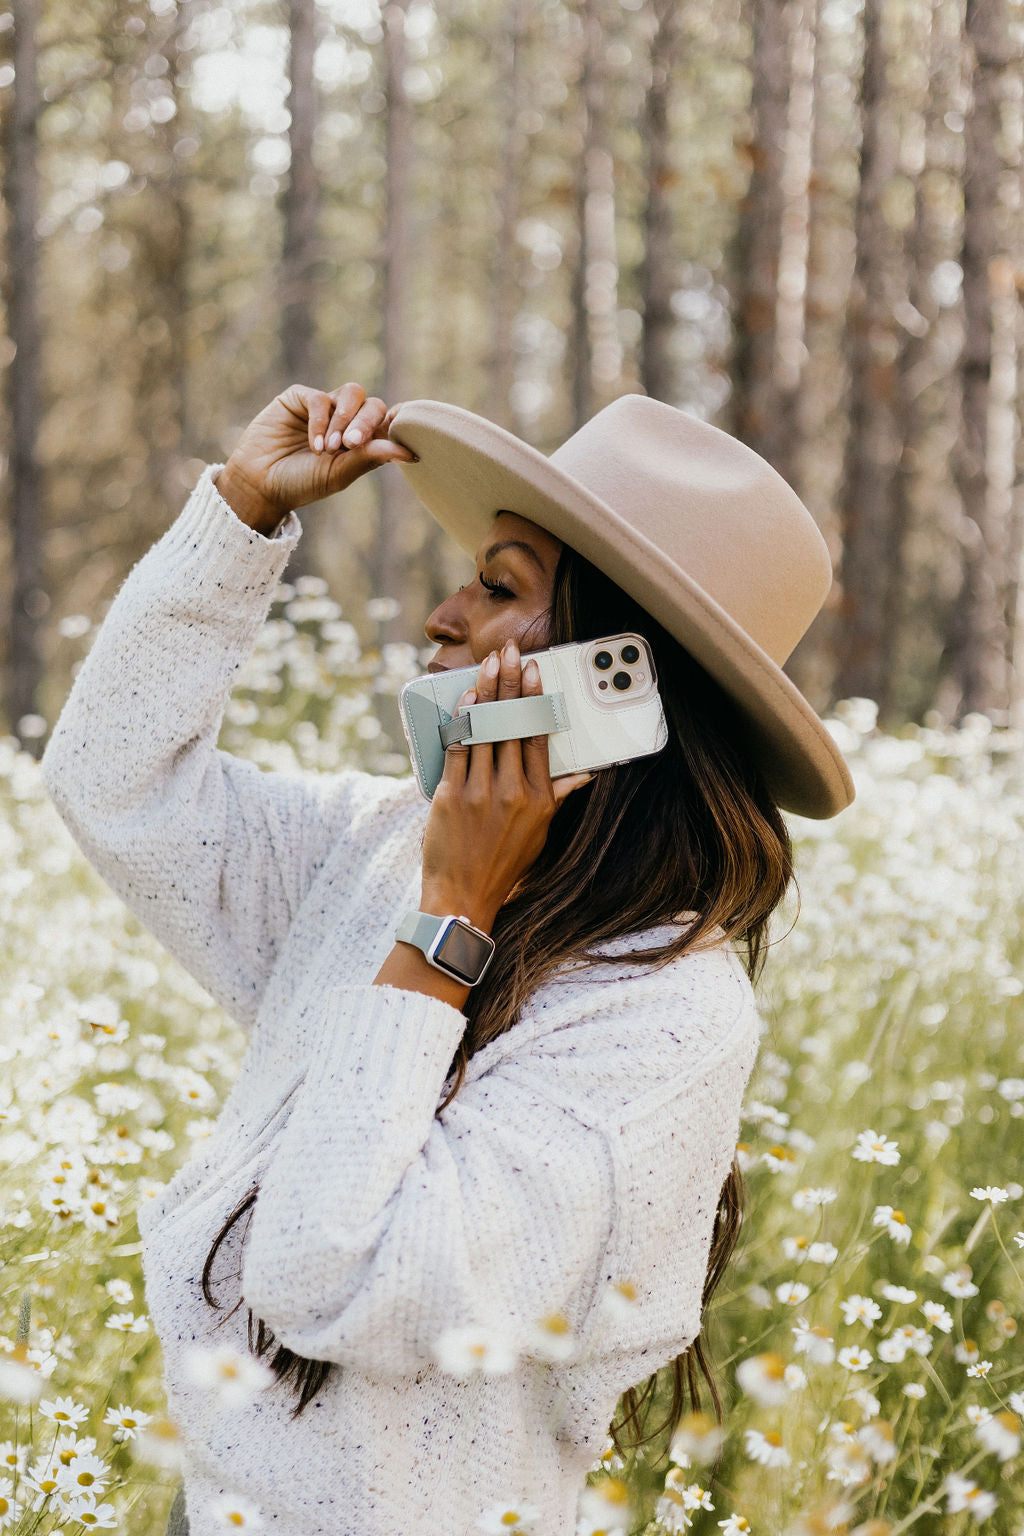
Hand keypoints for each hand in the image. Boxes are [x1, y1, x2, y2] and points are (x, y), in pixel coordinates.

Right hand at [216, 384, 415, 524]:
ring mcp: (325, 407)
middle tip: (352, 444)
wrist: (260, 483)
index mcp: (362, 440)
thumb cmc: (302, 483)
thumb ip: (370, 457)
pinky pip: (320, 399)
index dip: (399, 423)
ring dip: (345, 419)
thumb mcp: (339, 474)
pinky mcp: (300, 398)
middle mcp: (347, 420)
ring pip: (352, 393)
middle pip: (373, 405)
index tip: (404, 435)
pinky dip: (320, 422)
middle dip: (366, 423)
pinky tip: (315, 446)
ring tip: (331, 448)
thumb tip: (410, 452)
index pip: (389, 422)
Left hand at [419, 639, 593, 930]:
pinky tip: (464, 697)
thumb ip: (559, 797)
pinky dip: (461, 719)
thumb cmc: (504, 866)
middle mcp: (513, 792)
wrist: (463, 897)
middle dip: (511, 681)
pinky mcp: (451, 796)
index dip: (535, 698)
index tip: (534, 670)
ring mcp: (481, 792)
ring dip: (486, 691)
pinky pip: (458, 747)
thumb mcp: (541, 833)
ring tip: (488, 663)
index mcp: (539, 798)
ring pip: (486, 729)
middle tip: (511, 651)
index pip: (538, 735)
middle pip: (513, 724)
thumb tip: (585, 775)